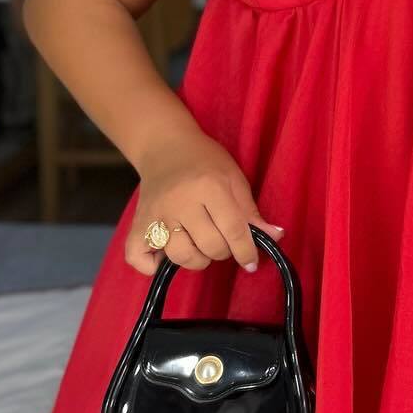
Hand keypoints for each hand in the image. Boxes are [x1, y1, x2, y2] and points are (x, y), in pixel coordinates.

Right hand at [127, 128, 283, 275]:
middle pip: (210, 247)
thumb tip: (276, 237)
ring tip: (200, 245)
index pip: (234, 231)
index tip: (251, 262)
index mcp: (209, 187)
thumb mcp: (234, 178)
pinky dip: (152, 266)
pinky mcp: (136, 224)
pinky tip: (166, 256)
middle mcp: (180, 202)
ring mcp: (155, 214)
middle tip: (222, 240)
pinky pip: (138, 258)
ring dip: (197, 259)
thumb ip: (251, 212)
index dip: (246, 251)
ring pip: (181, 256)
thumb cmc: (205, 161)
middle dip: (223, 251)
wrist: (165, 146)